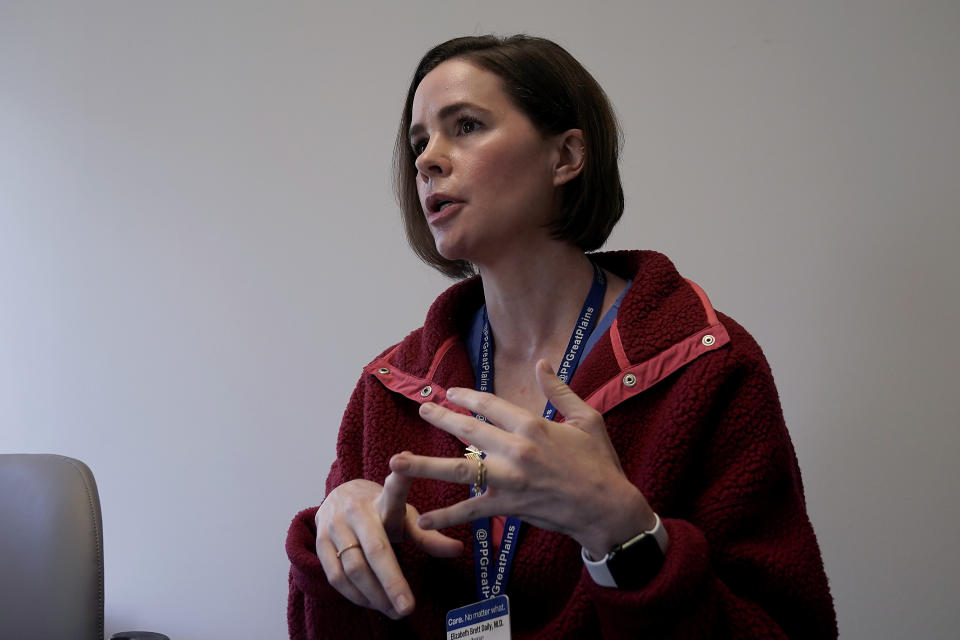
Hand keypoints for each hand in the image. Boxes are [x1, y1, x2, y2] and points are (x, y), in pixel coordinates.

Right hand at [314, 473, 463, 618]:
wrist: (340, 498)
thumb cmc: (381, 512)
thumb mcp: (405, 518)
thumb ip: (429, 536)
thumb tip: (458, 550)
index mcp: (383, 500)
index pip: (394, 489)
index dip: (400, 479)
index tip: (404, 464)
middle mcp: (356, 510)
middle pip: (374, 549)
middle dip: (392, 582)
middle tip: (407, 607)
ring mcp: (335, 526)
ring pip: (353, 568)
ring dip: (374, 595)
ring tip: (394, 611)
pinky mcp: (320, 543)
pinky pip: (336, 577)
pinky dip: (355, 595)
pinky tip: (372, 604)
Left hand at [390, 360, 656, 557]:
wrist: (608, 508)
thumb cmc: (600, 462)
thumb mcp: (587, 418)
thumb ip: (560, 390)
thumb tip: (543, 363)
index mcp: (533, 425)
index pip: (490, 404)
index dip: (467, 396)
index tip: (450, 392)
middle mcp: (515, 450)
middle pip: (467, 430)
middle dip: (440, 418)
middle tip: (421, 409)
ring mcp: (509, 479)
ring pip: (458, 470)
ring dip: (424, 465)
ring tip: (396, 462)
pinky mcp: (508, 506)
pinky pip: (471, 510)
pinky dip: (447, 516)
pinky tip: (423, 518)